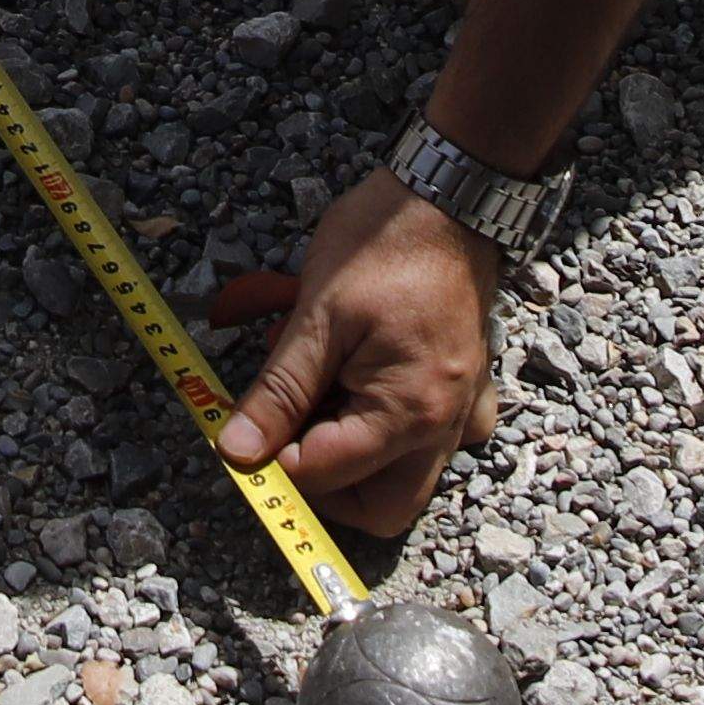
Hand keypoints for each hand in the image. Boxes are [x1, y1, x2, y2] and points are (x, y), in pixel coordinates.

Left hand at [215, 171, 501, 540]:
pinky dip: (392, 429)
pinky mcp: (467, 392)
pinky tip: (363, 385)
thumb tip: (236, 450)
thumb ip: (277, 391)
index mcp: (408, 412)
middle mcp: (444, 427)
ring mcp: (462, 412)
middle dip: (323, 486)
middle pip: (378, 509)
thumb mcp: (316, 315)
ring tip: (318, 395)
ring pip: (405, 480)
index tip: (240, 431)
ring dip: (353, 456)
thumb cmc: (384, 243)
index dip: (272, 461)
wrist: (447, 195)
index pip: (325, 477)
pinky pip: (432, 441)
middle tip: (282, 437)